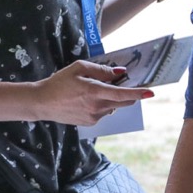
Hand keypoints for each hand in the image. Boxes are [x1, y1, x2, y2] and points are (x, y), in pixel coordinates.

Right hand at [34, 59, 152, 125]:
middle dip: (128, 94)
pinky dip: (102, 105)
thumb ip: (101, 71)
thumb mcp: (79, 68)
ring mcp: (94, 117)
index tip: (151, 92)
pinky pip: (104, 112)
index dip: (138, 93)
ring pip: (113, 107)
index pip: (122, 94)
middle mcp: (97, 107)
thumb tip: (119, 73)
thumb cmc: (59, 82)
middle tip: (122, 84)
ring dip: (112, 99)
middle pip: (123, 102)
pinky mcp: (90, 123)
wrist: (42, 103)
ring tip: (93, 91)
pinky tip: (87, 100)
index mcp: (95, 92)